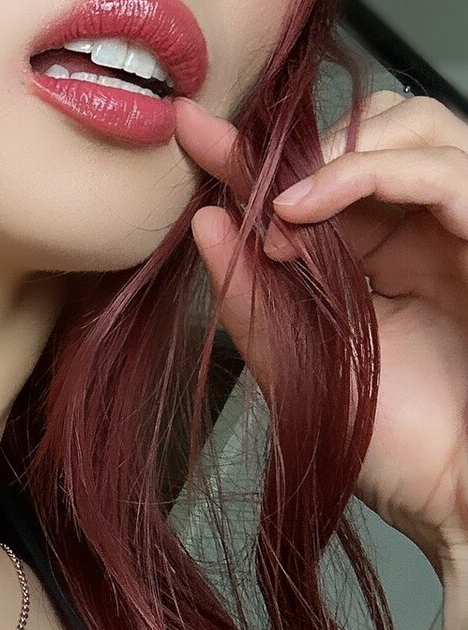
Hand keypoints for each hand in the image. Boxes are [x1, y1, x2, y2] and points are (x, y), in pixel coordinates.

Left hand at [174, 87, 467, 580]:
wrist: (461, 504)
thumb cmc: (400, 451)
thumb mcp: (297, 365)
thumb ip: (249, 298)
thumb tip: (203, 224)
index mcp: (384, 255)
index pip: (322, 171)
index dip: (256, 147)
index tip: (190, 133)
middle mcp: (427, 231)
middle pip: (377, 125)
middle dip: (306, 142)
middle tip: (249, 190)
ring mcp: (463, 230)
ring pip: (415, 125)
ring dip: (336, 150)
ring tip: (280, 207)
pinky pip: (440, 169)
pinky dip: (365, 171)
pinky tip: (303, 207)